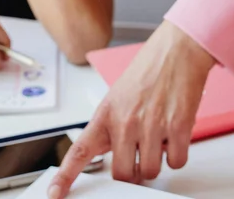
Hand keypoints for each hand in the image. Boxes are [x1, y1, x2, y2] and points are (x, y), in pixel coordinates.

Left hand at [49, 22, 213, 197]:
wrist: (177, 50)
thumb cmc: (148, 70)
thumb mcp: (118, 96)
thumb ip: (113, 126)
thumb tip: (115, 155)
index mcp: (106, 114)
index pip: (79, 151)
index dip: (66, 176)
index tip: (55, 193)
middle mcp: (126, 122)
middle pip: (124, 174)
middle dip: (133, 172)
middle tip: (139, 158)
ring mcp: (152, 126)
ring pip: (152, 171)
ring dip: (157, 162)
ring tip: (158, 137)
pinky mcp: (177, 127)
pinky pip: (176, 161)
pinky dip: (177, 155)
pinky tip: (173, 135)